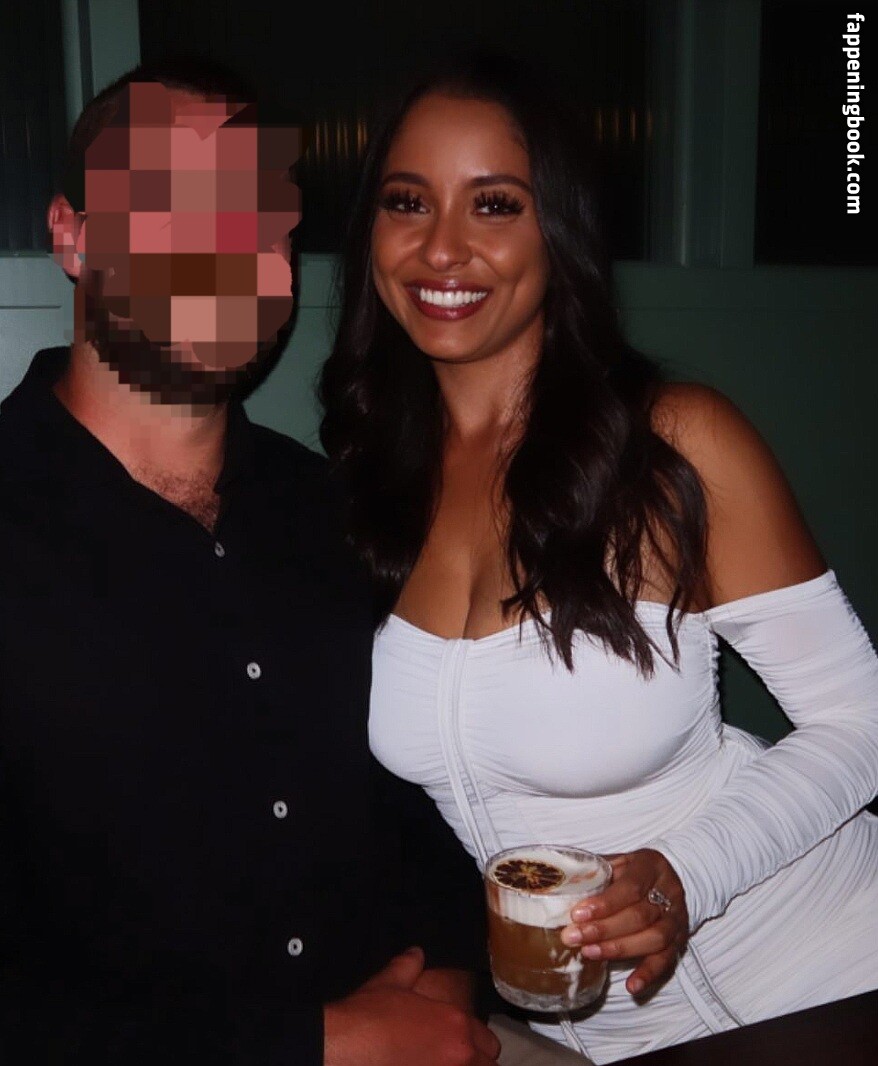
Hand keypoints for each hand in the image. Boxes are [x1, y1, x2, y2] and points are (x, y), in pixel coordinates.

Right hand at [323, 946, 500, 1065]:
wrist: (344, 1046)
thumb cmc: (368, 1015)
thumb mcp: (389, 983)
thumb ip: (408, 966)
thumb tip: (417, 952)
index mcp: (457, 1024)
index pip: (490, 1043)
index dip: (477, 1046)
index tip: (462, 1049)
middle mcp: (460, 1056)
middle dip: (474, 1065)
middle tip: (453, 1061)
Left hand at [560, 849, 688, 995]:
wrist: (668, 877)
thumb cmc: (633, 871)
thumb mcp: (617, 862)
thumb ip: (596, 872)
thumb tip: (564, 887)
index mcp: (651, 866)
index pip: (630, 887)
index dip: (604, 904)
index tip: (577, 915)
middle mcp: (670, 891)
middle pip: (640, 916)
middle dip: (604, 930)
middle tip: (574, 937)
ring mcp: (677, 918)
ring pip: (654, 939)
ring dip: (620, 949)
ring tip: (590, 953)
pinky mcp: (680, 940)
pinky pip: (667, 960)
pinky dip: (649, 974)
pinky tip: (632, 986)